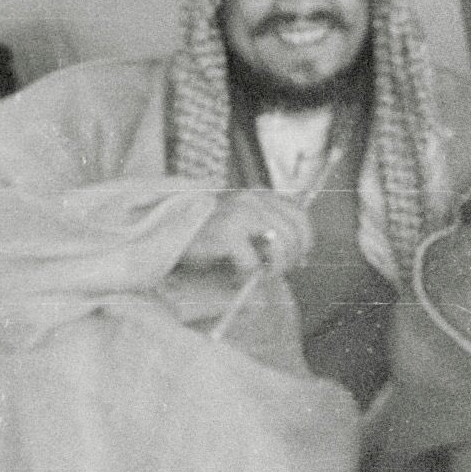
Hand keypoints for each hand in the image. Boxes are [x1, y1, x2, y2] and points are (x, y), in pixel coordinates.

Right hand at [173, 190, 312, 291]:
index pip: (301, 217)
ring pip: (279, 247)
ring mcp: (240, 213)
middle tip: (273, 273)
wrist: (166, 230)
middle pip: (295, 234)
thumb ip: (269, 232)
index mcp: (260, 195)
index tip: (295, 260)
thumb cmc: (205, 233)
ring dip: (272, 269)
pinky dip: (246, 275)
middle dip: (289, 260)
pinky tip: (234, 274)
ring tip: (257, 276)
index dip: (303, 243)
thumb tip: (300, 258)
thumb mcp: (241, 225)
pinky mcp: (226, 232)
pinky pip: (252, 263)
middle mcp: (253, 199)